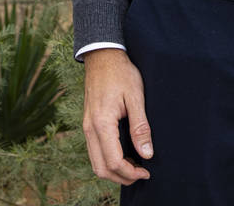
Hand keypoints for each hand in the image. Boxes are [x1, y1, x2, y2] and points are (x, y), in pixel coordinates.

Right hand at [82, 48, 152, 184]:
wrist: (103, 56)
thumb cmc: (121, 73)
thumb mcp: (136, 96)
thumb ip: (140, 127)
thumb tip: (147, 154)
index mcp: (101, 124)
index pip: (113, 162)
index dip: (130, 172)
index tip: (146, 172)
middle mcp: (89, 129)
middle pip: (101, 168)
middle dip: (121, 177)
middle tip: (141, 174)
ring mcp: (86, 127)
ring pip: (96, 162)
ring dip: (114, 170)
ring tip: (135, 166)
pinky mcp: (88, 124)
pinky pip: (94, 151)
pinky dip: (107, 160)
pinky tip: (123, 155)